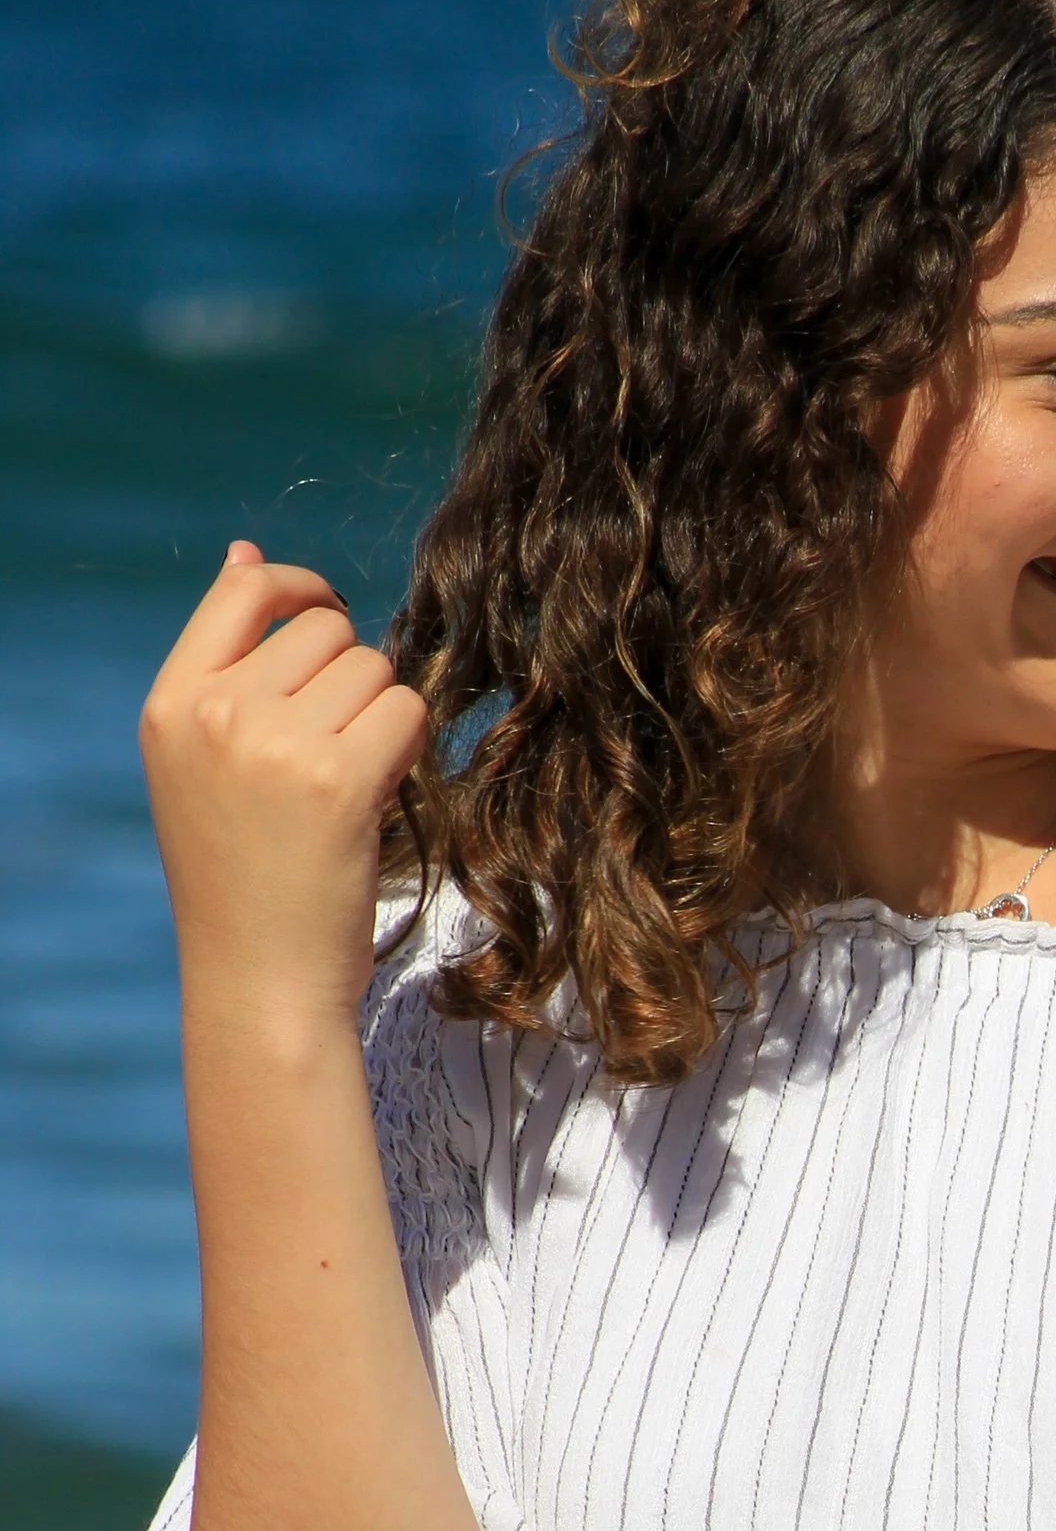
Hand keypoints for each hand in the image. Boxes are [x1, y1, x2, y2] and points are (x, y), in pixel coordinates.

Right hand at [139, 543, 428, 1032]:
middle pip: (326, 630)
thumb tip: (244, 551)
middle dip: (350, 677)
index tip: (327, 615)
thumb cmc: (241, 872)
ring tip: (347, 785)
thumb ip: (227, 660)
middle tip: (336, 748)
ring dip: (381, 718)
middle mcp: (217, 714)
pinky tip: (376, 798)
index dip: (300, 586)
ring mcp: (276, 744)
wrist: (259, 979)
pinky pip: (407, 713)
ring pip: (374, 670)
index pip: (244, 589)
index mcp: (172, 703)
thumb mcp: (203, 758)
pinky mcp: (340, 780)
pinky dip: (407, 751)